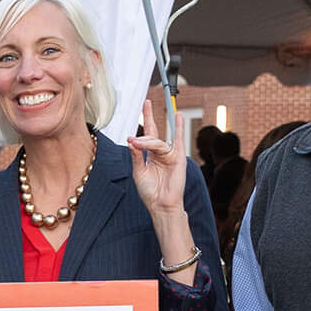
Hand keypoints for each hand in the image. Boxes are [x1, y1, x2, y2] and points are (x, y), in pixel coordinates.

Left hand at [126, 91, 186, 217]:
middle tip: (144, 109)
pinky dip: (178, 128)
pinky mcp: (178, 159)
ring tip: (136, 144)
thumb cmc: (150, 192)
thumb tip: (132, 141)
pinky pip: (178, 141)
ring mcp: (170, 155)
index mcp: (151, 156)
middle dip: (149, 117)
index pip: (149, 134)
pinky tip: (178, 116)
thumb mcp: (138, 172)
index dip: (147, 119)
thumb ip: (136, 156)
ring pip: (157, 143)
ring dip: (146, 142)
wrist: (160, 205)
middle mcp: (161, 153)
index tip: (145, 104)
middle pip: (152, 135)